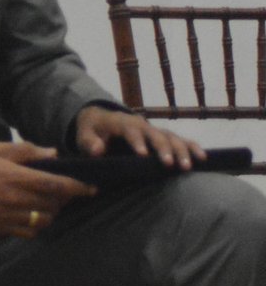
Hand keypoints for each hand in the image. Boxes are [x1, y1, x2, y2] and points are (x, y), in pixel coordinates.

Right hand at [0, 142, 95, 237]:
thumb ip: (26, 151)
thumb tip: (52, 154)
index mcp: (17, 177)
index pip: (58, 186)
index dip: (79, 188)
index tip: (91, 188)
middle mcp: (16, 199)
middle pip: (54, 204)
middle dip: (64, 198)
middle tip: (64, 190)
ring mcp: (8, 216)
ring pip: (44, 220)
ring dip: (51, 212)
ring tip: (46, 203)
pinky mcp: (0, 227)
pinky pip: (28, 232)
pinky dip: (36, 224)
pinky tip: (30, 215)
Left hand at [75, 105, 204, 168]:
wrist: (101, 119)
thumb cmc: (92, 130)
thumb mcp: (84, 134)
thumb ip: (88, 142)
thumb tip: (98, 149)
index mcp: (121, 122)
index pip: (130, 130)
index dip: (137, 141)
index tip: (142, 155)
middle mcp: (141, 124)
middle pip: (155, 134)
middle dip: (163, 149)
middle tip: (169, 165)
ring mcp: (154, 130)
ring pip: (171, 137)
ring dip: (181, 150)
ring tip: (188, 166)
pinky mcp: (163, 136)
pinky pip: (181, 140)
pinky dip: (192, 147)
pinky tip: (202, 158)